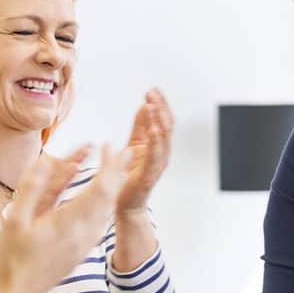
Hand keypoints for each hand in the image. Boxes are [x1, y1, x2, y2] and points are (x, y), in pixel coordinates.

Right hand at [0, 144, 125, 292]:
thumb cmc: (8, 261)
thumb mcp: (13, 221)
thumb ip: (32, 189)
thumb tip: (47, 160)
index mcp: (70, 223)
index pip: (101, 187)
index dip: (109, 164)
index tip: (109, 145)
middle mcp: (84, 234)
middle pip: (110, 197)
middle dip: (119, 171)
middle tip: (125, 150)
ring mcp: (85, 245)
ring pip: (107, 211)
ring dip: (114, 187)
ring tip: (117, 168)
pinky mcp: (81, 252)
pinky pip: (100, 223)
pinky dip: (104, 204)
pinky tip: (100, 199)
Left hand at [110, 88, 172, 215]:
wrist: (127, 203)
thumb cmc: (131, 176)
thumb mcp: (134, 144)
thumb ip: (140, 126)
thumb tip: (145, 106)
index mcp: (160, 146)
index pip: (164, 121)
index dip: (160, 105)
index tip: (153, 90)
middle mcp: (163, 154)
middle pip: (166, 126)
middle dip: (160, 108)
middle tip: (152, 92)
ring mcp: (158, 165)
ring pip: (163, 139)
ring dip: (158, 120)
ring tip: (152, 105)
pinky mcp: (149, 175)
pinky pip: (155, 156)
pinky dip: (155, 141)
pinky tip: (152, 129)